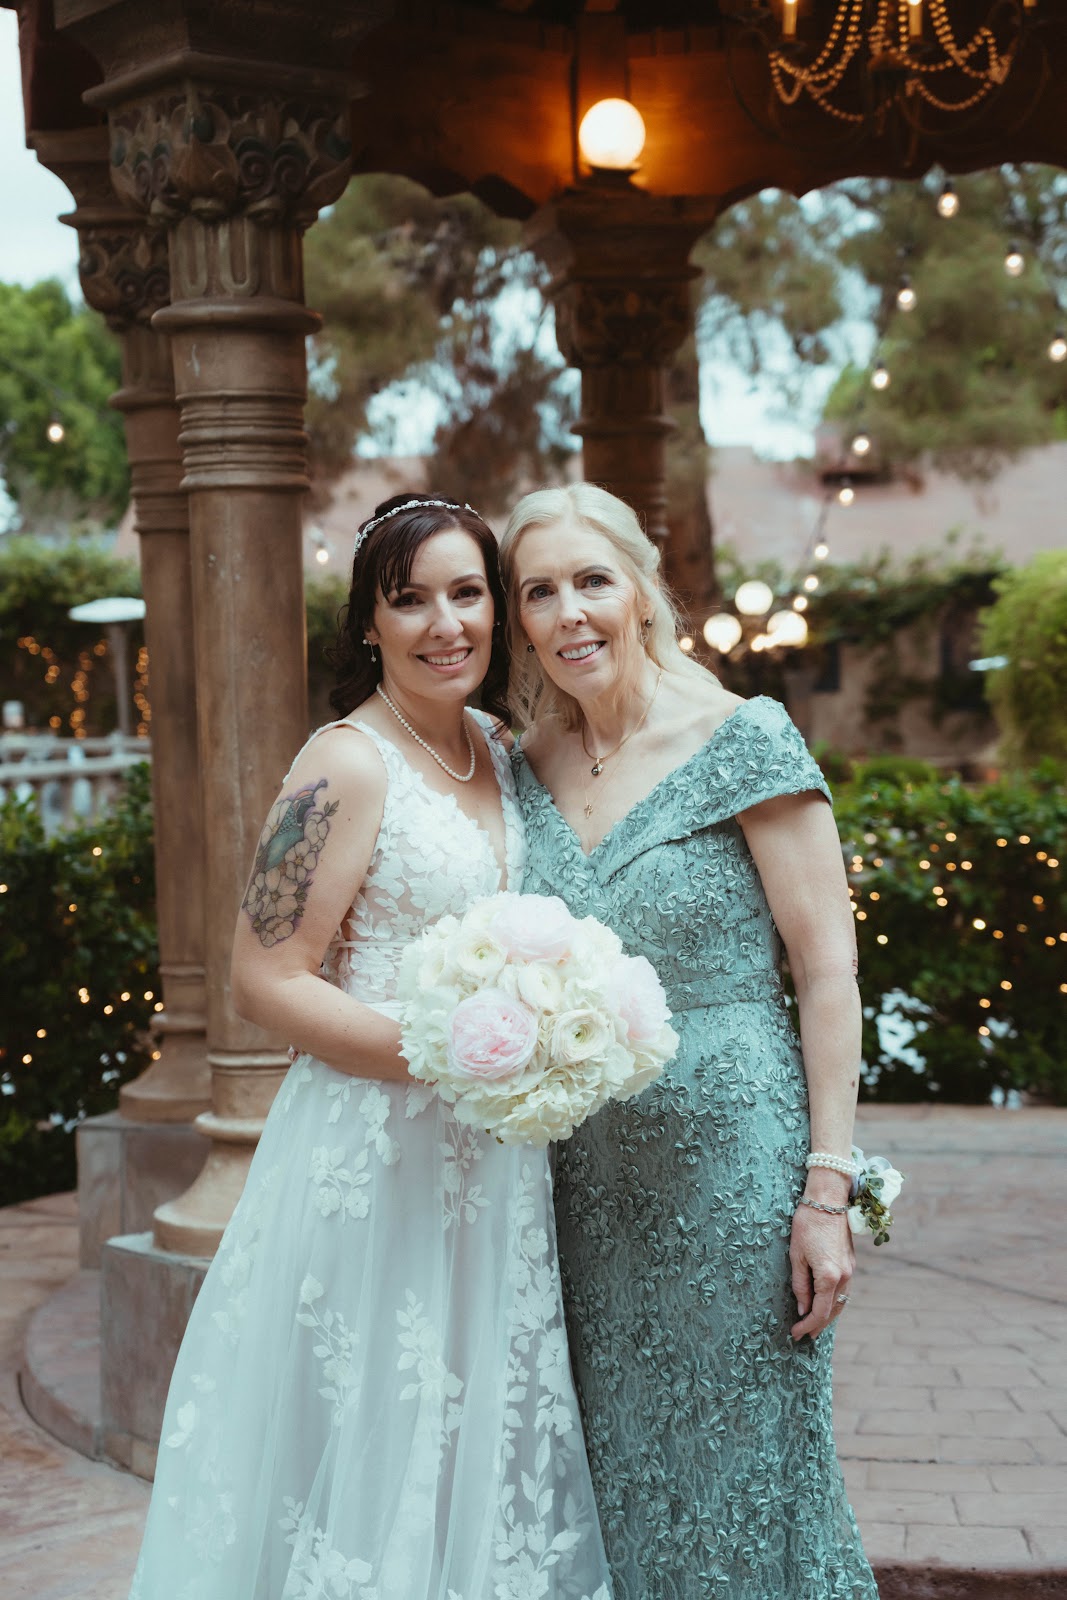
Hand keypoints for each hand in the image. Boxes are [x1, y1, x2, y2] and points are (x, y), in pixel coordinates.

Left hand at [789, 1204, 854, 1340]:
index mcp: (829, 1276)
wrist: (828, 1200)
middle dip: (818, 1325)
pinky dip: (835, 1302)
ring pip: (842, 1302)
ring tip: (814, 1325)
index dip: (806, 1325)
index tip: (794, 1332)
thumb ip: (800, 1285)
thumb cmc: (807, 1224)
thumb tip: (802, 1309)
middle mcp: (844, 1277)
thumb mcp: (796, 1256)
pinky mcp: (851, 1262)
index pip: (819, 1312)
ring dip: (828, 1316)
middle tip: (804, 1335)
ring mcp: (851, 1270)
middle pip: (833, 1311)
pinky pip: (845, 1291)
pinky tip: (826, 1304)